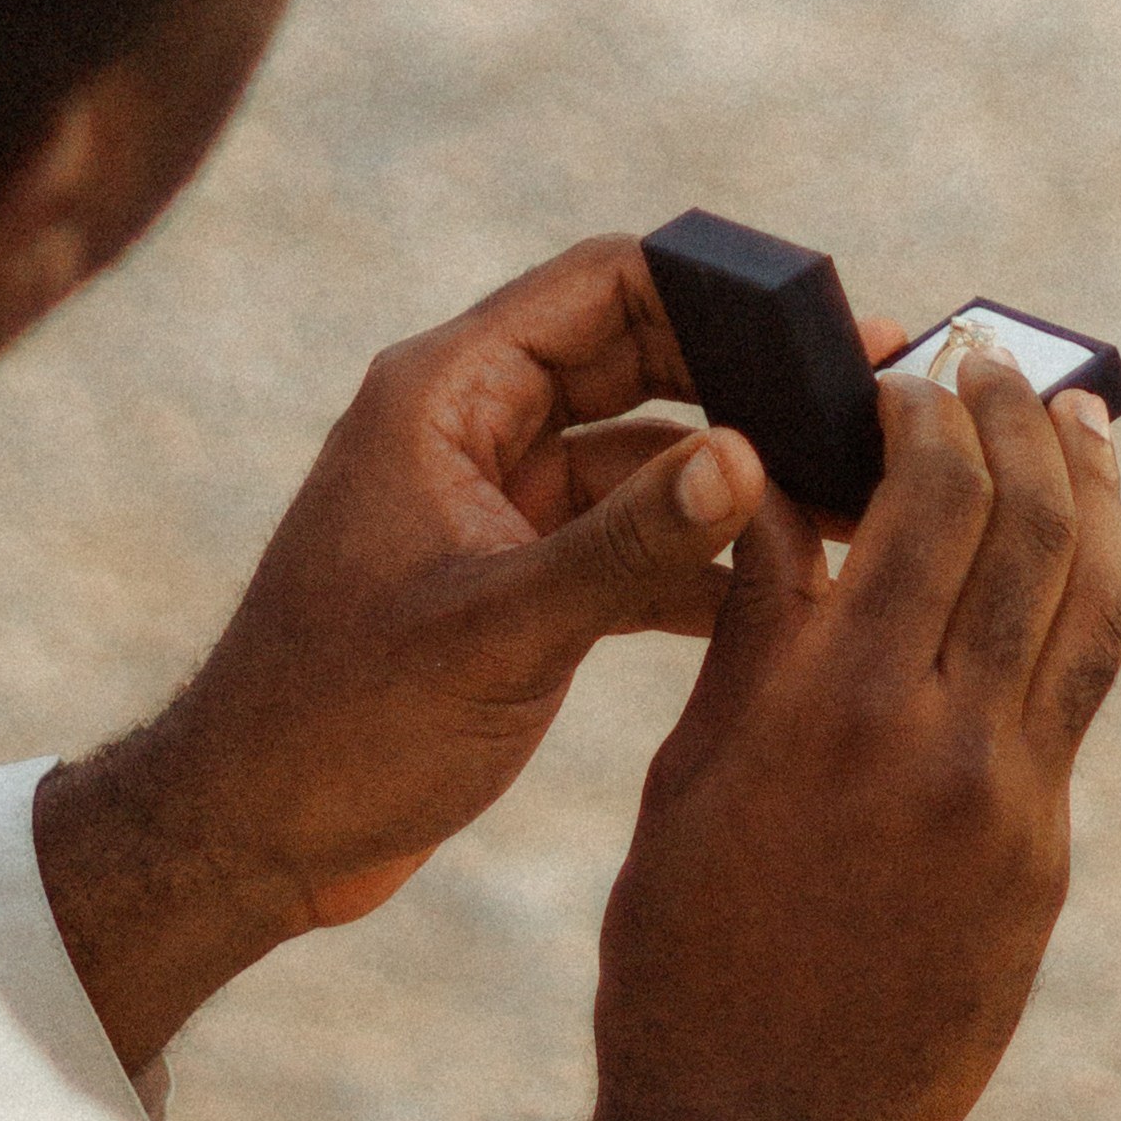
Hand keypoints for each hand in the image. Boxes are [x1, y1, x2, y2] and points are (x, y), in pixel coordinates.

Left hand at [36, 239, 895, 1074]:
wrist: (252, 836)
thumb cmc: (337, 726)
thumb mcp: (495, 632)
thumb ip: (626, 546)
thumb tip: (748, 459)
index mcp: (444, 396)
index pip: (606, 284)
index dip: (723, 292)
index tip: (831, 327)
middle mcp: (471, 428)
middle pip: (642, 356)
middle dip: (752, 382)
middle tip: (869, 413)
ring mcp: (495, 503)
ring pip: (645, 453)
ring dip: (735, 478)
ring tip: (847, 504)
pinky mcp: (515, 579)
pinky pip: (630, 535)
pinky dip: (700, 554)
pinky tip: (783, 593)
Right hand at [550, 354, 1120, 1120]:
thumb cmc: (682, 963)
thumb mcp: (692, 779)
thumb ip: (757, 633)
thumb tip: (788, 494)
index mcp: (823, 708)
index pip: (915, 504)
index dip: (920, 417)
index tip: (902, 375)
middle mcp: (934, 739)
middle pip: (1018, 525)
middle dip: (1010, 419)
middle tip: (994, 358)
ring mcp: (1009, 800)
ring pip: (1086, 598)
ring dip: (1086, 489)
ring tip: (1073, 415)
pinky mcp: (1043, 855)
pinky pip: (1078, 691)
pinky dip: (1083, 595)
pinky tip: (1073, 551)